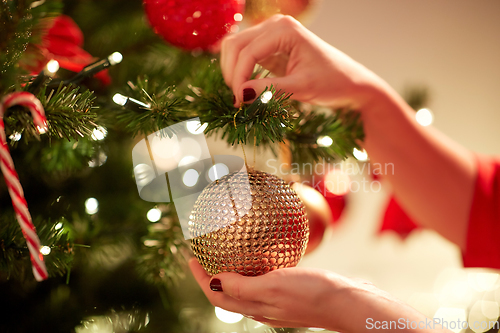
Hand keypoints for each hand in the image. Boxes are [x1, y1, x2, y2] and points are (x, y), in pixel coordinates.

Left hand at [189, 258, 439, 331]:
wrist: (346, 301)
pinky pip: (261, 284)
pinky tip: (259, 257)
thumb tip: (214, 282)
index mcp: (256, 306)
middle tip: (203, 255)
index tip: (191, 258)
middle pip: (227, 294)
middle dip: (210, 276)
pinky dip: (251, 272)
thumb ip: (244, 286)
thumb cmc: (313, 293)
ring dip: (229, 274)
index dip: (201, 279)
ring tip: (225, 254)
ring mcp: (276, 303)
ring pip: (243, 290)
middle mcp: (262, 308)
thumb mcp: (274, 286)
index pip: (217, 296)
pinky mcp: (289, 295)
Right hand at [220, 14, 383, 108]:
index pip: (248, 51)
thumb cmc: (333, 83)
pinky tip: (245, 90)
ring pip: (235, 48)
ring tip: (241, 96)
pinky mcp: (269, 47)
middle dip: (232, 73)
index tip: (239, 102)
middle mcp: (275, 26)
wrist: (350, 83)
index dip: (239, 77)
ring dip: (233, 71)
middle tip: (238, 101)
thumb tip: (240, 95)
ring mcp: (271, 34)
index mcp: (284, 29)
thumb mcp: (302, 88)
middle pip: (235, 45)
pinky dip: (240, 71)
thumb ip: (270, 90)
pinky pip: (244, 55)